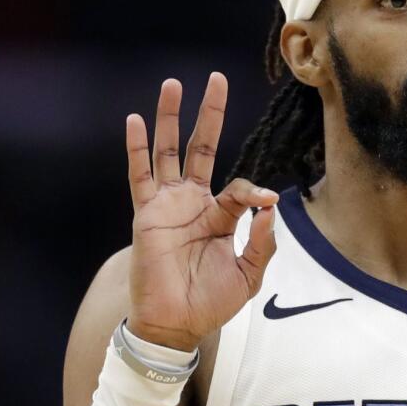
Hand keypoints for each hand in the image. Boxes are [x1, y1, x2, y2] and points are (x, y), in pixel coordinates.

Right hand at [124, 73, 278, 350]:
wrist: (177, 325)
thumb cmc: (211, 303)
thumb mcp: (249, 274)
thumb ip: (263, 242)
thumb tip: (270, 206)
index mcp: (219, 217)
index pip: (238, 187)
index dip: (253, 190)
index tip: (266, 200)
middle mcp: (192, 204)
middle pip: (202, 147)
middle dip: (209, 114)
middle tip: (216, 79)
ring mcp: (168, 206)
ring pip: (168, 152)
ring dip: (170, 118)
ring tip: (173, 84)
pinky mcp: (147, 214)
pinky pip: (140, 175)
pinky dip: (137, 148)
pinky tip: (136, 120)